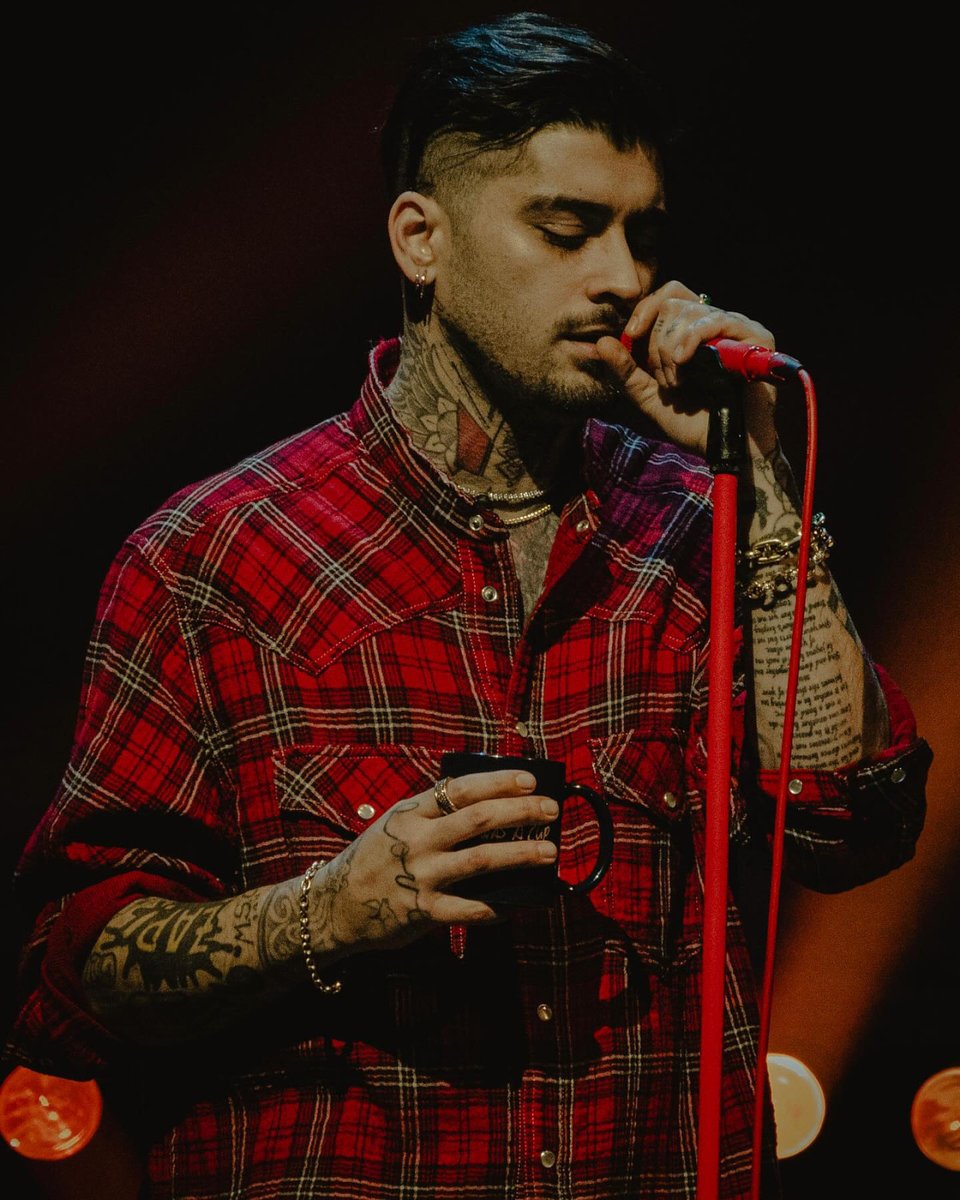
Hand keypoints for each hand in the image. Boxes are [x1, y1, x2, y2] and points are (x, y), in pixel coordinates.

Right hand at [307, 770, 557, 956]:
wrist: (336, 903)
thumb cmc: (376, 856)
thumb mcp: (397, 822)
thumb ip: (433, 811)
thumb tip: (488, 799)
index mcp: (412, 812)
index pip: (461, 788)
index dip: (499, 782)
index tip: (531, 779)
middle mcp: (418, 840)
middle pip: (478, 819)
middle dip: (520, 812)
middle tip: (552, 809)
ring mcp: (421, 876)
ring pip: (482, 860)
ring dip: (521, 854)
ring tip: (550, 852)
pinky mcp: (424, 912)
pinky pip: (470, 908)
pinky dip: (498, 906)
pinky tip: (520, 903)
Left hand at [594, 279, 778, 455]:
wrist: (723, 447)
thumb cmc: (692, 422)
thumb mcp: (649, 396)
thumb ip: (625, 370)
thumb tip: (601, 342)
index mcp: (692, 333)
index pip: (667, 297)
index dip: (645, 310)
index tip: (631, 336)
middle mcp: (715, 325)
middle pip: (672, 304)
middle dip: (657, 342)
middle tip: (664, 379)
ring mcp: (737, 329)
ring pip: (690, 311)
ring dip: (673, 349)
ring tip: (678, 382)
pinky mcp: (757, 337)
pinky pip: (718, 319)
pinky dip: (693, 337)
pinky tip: (684, 360)